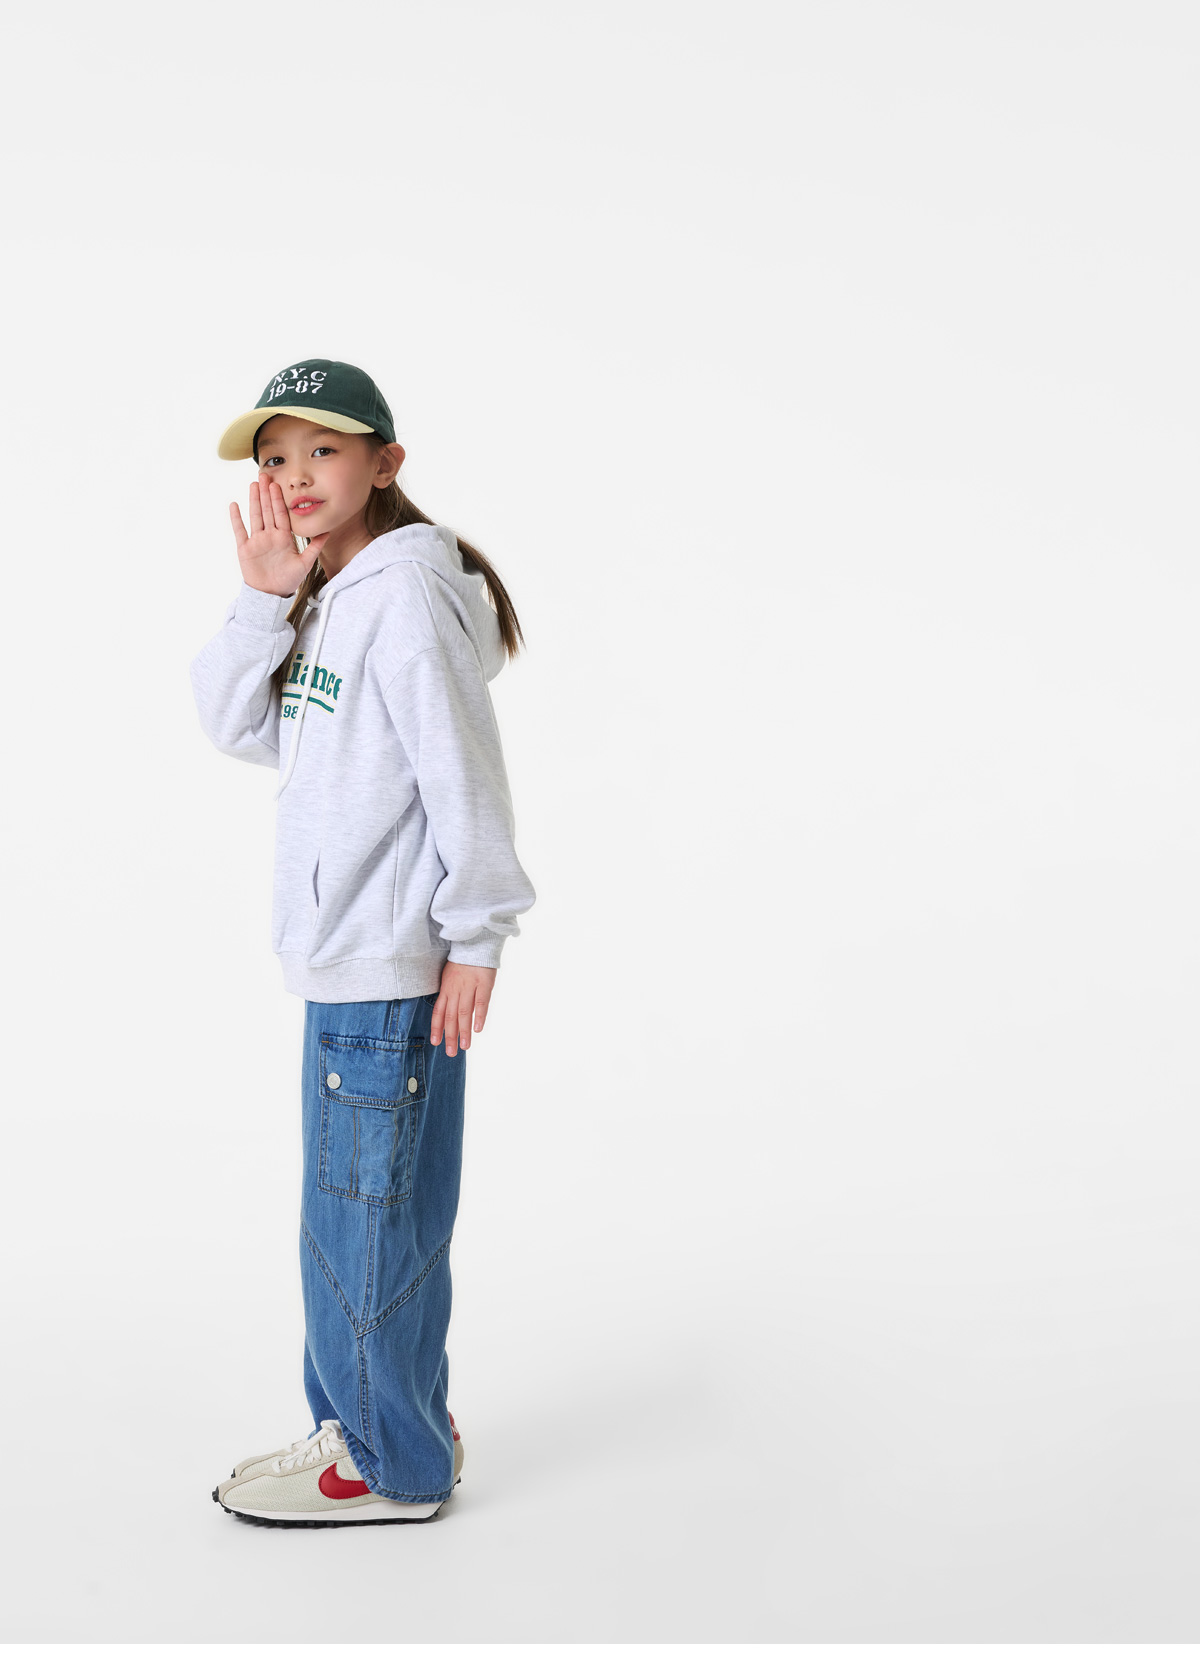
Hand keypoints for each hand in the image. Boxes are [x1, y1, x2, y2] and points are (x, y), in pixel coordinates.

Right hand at [229, 475, 328, 596]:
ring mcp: (256, 540)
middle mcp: (270, 535)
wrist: (271, 595)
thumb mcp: (305, 563)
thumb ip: (315, 547)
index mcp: (284, 537)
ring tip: (253, 484)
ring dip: (254, 500)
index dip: (279, 499)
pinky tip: (234, 505)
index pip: (281, 514)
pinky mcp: (245, 548)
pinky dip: (236, 518)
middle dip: (266, 493)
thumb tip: (328, 531)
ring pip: (255, 516)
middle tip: (264, 475)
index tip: (278, 484)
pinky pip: (240, 531)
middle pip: (267, 510)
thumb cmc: (288, 580)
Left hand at [431, 962, 496, 1055]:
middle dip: (450, 1036)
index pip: (438, 1012)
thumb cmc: (463, 961)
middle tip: (451, 1053)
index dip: (436, 1028)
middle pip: (450, 1016)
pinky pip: (481, 1002)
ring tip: (464, 1047)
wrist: (475, 942)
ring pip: (464, 1012)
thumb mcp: (449, 976)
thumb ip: (448, 993)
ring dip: (463, 1031)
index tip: (435, 1043)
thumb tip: (447, 1012)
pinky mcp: (484, 983)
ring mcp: (469, 986)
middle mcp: (455, 990)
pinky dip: (479, 1016)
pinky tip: (477, 1029)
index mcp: (446, 989)